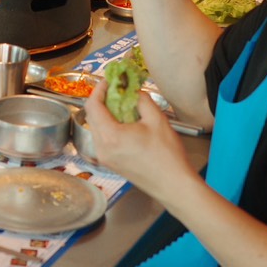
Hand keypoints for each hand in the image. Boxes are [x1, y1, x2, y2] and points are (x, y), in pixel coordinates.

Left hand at [81, 82, 199, 200]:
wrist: (173, 186)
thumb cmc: (167, 156)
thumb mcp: (156, 120)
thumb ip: (141, 100)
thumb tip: (133, 91)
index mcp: (110, 136)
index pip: (93, 106)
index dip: (99, 89)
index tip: (109, 81)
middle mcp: (102, 148)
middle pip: (92, 116)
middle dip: (102, 100)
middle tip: (117, 90)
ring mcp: (105, 158)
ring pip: (96, 128)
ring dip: (106, 113)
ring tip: (123, 105)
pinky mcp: (111, 163)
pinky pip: (103, 139)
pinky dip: (110, 126)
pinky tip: (126, 122)